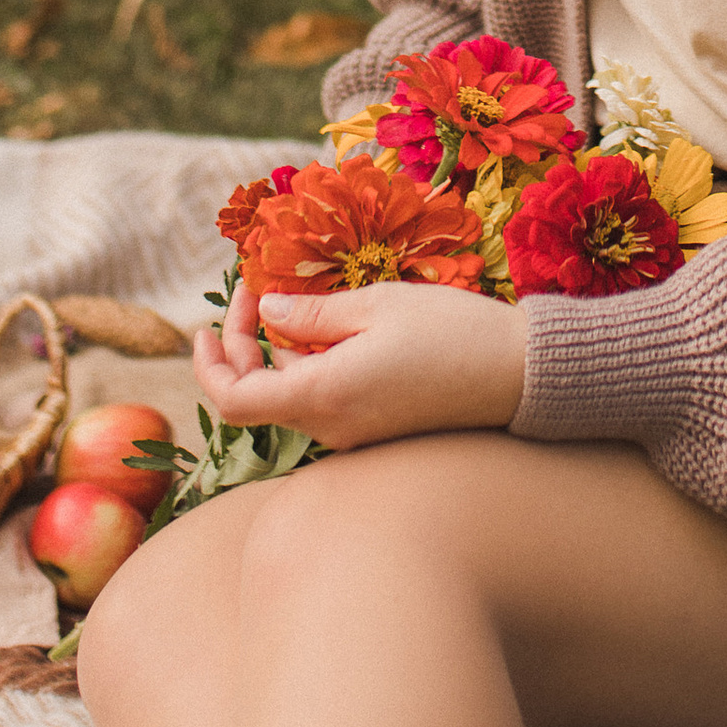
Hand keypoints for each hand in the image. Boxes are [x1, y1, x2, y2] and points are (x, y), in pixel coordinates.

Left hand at [192, 272, 526, 450]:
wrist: (522, 376)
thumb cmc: (454, 332)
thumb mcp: (378, 304)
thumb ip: (312, 312)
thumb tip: (266, 312)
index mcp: (324, 396)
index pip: (234, 399)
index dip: (209, 363)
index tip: (204, 323)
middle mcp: (332, 428)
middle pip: (257, 398)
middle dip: (244, 344)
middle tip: (258, 290)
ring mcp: (354, 436)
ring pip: (291, 398)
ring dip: (279, 353)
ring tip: (298, 299)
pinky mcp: (377, 432)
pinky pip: (323, 402)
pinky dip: (311, 367)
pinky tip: (331, 329)